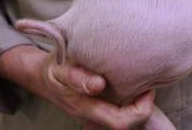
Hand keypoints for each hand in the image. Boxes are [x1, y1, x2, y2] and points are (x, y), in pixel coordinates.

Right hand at [0, 45, 153, 128]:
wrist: (42, 77)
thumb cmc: (55, 68)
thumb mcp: (61, 68)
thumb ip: (77, 77)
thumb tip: (99, 85)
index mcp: (85, 108)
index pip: (120, 121)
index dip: (140, 109)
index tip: (148, 87)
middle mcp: (92, 116)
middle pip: (125, 125)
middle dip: (144, 108)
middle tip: (149, 84)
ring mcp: (94, 115)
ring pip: (123, 120)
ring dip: (137, 106)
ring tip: (143, 84)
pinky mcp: (96, 109)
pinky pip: (117, 112)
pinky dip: (129, 102)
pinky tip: (132, 86)